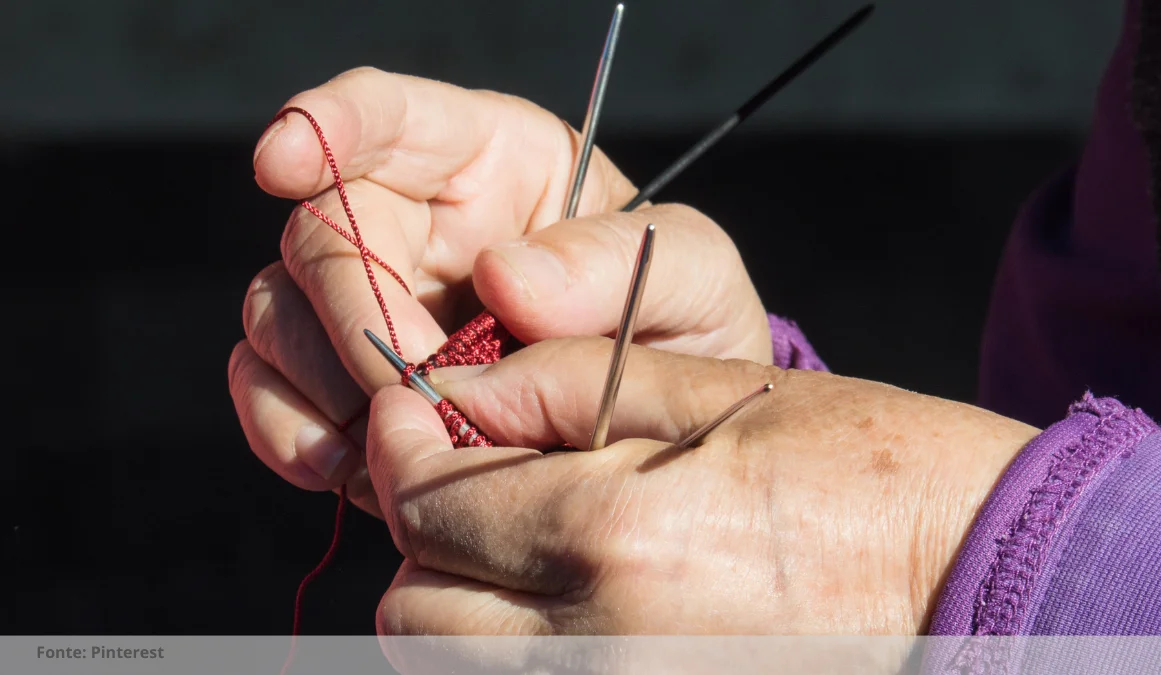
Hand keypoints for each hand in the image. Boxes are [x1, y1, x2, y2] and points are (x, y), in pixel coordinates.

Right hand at [227, 68, 771, 515]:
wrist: (656, 427)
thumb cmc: (676, 324)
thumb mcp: (691, 275)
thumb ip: (616, 262)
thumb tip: (505, 277)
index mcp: (490, 162)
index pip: (388, 114)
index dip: (324, 127)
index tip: (280, 162)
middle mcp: (414, 222)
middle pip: (322, 232)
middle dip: (356, 315)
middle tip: (420, 387)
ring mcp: (372, 302)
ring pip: (280, 311)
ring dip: (324, 383)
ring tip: (400, 438)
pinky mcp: (347, 384)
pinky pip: (273, 391)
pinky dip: (292, 432)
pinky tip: (350, 467)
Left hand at [365, 338, 1039, 637]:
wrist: (982, 585)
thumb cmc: (872, 474)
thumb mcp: (724, 392)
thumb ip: (568, 382)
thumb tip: (456, 388)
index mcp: (615, 535)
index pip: (425, 504)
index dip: (402, 446)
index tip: (416, 413)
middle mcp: (596, 648)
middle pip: (413, 606)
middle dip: (422, 530)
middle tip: (475, 476)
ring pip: (450, 667)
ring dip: (456, 598)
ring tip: (522, 539)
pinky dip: (507, 652)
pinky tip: (565, 600)